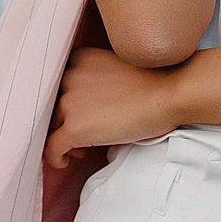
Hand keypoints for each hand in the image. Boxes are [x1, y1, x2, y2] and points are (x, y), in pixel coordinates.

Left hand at [46, 46, 184, 167]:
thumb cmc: (156, 83)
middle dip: (63, 121)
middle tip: (79, 135)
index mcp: (81, 59)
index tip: (77, 114)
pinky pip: (52, 147)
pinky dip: (55, 158)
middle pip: (53, 104)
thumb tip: (90, 108)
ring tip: (77, 149)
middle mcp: (70, 76)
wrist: (170, 93)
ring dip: (61, 139)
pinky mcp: (74, 127)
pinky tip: (65, 162)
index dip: (65, 102)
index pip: (58, 83)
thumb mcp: (117, 71)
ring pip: (51, 126)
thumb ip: (96, 82)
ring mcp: (69, 101)